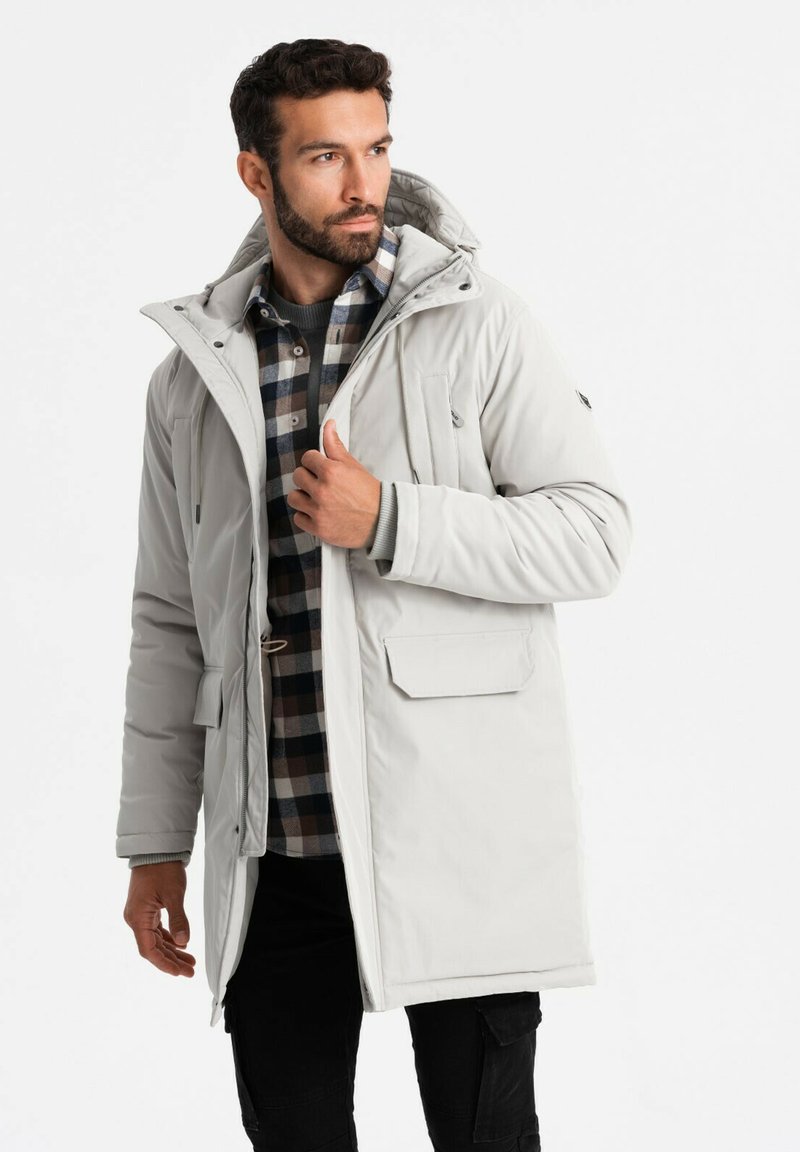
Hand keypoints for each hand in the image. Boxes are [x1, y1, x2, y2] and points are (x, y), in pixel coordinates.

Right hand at [123, 862, 195, 977]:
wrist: (155, 848)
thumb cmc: (162, 868)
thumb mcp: (174, 894)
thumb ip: (178, 919)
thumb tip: (184, 943)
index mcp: (137, 918)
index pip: (149, 951)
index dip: (164, 964)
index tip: (180, 973)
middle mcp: (135, 918)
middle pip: (153, 948)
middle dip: (172, 961)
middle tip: (190, 971)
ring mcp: (140, 914)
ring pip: (156, 940)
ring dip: (172, 951)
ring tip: (190, 961)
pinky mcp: (146, 908)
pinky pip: (156, 930)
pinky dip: (169, 938)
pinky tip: (181, 945)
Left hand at [287, 419, 380, 548]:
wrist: (383, 521)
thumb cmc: (370, 494)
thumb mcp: (353, 465)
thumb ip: (335, 445)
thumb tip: (328, 426)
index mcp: (331, 472)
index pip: (307, 458)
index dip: (314, 462)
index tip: (320, 468)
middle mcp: (322, 491)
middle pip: (297, 476)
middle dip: (308, 478)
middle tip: (320, 483)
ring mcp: (319, 510)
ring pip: (293, 497)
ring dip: (302, 497)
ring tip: (316, 498)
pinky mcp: (318, 528)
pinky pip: (298, 518)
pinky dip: (305, 516)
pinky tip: (317, 512)